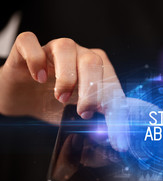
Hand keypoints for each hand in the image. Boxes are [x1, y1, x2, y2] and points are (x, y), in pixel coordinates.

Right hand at [0, 31, 123, 123]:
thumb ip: (92, 116)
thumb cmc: (52, 104)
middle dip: (91, 88)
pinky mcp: (24, 50)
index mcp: (94, 68)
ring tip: (61, 97)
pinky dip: (35, 59)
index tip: (108, 118)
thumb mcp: (76, 114)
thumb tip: (108, 127)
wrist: (22, 101)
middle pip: (92, 60)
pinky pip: (29, 42)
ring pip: (65, 47)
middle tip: (84, 111)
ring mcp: (51, 49)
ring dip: (66, 76)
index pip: (109, 76)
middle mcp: (76, 54)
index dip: (111, 98)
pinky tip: (37, 78)